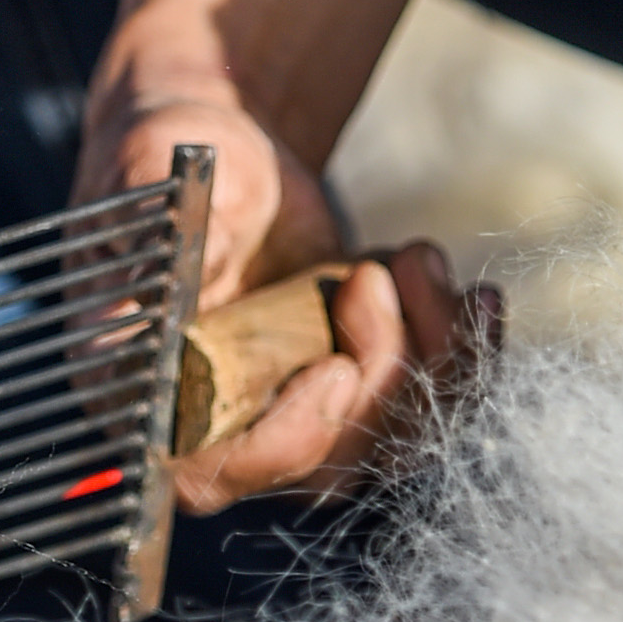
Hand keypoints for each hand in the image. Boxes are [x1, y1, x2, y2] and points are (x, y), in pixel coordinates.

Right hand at [75, 60, 494, 511]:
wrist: (229, 149)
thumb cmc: (167, 156)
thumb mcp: (157, 185)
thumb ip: (160, 249)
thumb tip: (143, 307)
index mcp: (143, 392)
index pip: (212, 472)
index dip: (286, 442)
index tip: (334, 369)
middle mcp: (217, 425)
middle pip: (328, 465)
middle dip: (379, 371)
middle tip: (376, 275)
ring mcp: (293, 414)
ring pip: (393, 441)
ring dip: (434, 357)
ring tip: (419, 260)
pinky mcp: (355, 391)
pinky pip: (429, 408)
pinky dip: (466, 357)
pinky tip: (479, 299)